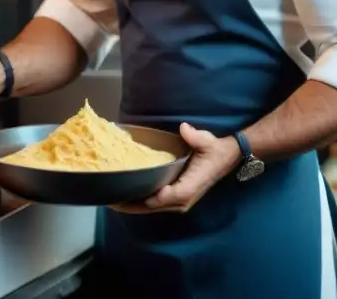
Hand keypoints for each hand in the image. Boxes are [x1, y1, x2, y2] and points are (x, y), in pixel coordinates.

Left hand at [110, 124, 241, 214]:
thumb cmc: (215, 150)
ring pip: (152, 208)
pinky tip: (126, 197)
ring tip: (112, 200)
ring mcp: (180, 202)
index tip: (128, 194)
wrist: (227, 158)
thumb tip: (184, 129)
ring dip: (133, 206)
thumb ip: (195, 137)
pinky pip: (155, 204)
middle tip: (109, 200)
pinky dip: (140, 203)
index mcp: (190, 187)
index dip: (148, 198)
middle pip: (152, 207)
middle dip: (131, 205)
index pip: (166, 197)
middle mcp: (183, 200)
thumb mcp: (207, 142)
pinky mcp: (177, 199)